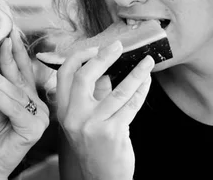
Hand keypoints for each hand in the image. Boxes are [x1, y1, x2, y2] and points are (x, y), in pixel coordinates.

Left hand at [0, 30, 49, 179]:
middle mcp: (38, 106)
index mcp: (28, 99)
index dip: (17, 53)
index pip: (23, 72)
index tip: (10, 34)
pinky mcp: (32, 129)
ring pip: (17, 93)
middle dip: (12, 57)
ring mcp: (38, 118)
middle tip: (6, 38)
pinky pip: (14, 108)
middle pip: (22, 78)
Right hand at [57, 40, 153, 179]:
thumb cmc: (96, 145)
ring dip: (136, 73)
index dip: (80, 57)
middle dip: (104, 57)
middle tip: (119, 46)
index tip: (96, 48)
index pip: (64, 75)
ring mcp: (93, 125)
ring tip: (147, 62)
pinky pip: (131, 104)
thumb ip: (92, 94)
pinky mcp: (113, 133)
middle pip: (84, 77)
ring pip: (117, 90)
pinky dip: (141, 90)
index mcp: (64, 111)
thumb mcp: (84, 119)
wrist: (103, 177)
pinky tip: (146, 81)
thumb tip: (105, 68)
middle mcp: (75, 117)